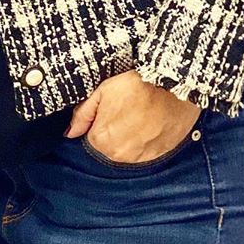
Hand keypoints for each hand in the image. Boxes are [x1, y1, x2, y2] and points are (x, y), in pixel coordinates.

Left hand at [65, 69, 200, 164]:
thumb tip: (70, 132)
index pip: (92, 138)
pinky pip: (145, 152)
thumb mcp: (103, 91)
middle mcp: (120, 155)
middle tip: (125, 110)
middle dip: (113, 131)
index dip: (99, 122)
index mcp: (102, 140)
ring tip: (139, 115)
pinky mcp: (159, 156)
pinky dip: (145, 140)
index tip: (109, 109)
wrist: (173, 86)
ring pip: (127, 149)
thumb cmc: (137, 85)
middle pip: (109, 146)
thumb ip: (83, 113)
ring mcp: (140, 158)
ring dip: (129, 137)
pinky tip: (150, 123)